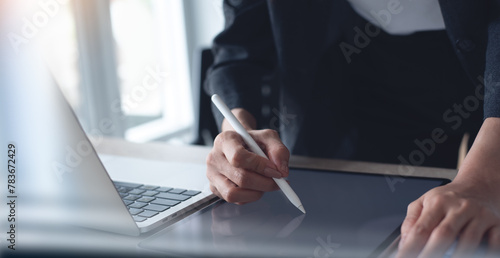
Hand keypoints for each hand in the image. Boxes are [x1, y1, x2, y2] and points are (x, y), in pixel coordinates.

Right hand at [206, 109, 289, 203]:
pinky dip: (250, 197)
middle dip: (264, 183)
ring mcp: (212, 175)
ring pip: (234, 194)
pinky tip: (256, 187)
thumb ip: (278, 150)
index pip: (239, 157)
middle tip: (279, 181)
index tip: (275, 170)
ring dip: (256, 193)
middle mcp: (214, 158)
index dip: (260, 166)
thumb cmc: (252, 141)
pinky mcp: (215, 188)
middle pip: (240, 178)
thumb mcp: (268, 137)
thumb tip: (281, 170)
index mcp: (225, 140)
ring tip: (265, 184)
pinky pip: (235, 200)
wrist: (240, 144)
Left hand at [397, 118, 499, 257]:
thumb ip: (412, 220)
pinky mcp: (496, 223)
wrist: (480, 185)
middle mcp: (459, 207)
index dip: (410, 247)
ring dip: (457, 256)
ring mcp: (479, 215)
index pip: (421, 229)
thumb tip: (403, 242)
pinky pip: (493, 242)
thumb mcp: (425, 201)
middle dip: (431, 254)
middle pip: (444, 235)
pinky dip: (485, 252)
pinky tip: (475, 256)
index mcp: (438, 202)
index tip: (402, 257)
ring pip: (468, 241)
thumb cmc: (449, 198)